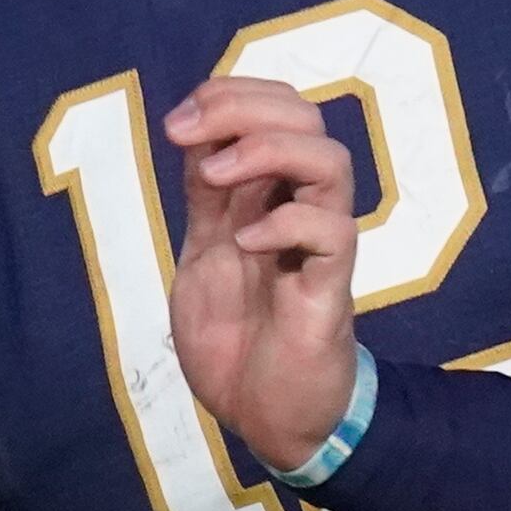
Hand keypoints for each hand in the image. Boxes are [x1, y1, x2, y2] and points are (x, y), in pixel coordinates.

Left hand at [165, 77, 363, 473]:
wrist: (264, 415)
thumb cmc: (237, 338)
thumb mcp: (203, 255)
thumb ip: (205, 200)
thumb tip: (194, 131)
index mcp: (269, 193)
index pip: (274, 109)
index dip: (230, 95)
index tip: (178, 120)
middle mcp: (300, 206)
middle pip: (306, 118)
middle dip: (243, 109)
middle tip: (188, 134)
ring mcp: (320, 243)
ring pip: (331, 161)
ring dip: (268, 152)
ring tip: (216, 177)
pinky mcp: (332, 286)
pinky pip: (331, 232)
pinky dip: (284, 224)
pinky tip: (245, 244)